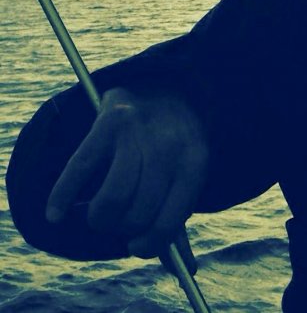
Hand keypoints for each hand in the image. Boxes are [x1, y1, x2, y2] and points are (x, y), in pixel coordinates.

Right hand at [45, 86, 208, 258]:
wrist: (163, 89)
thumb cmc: (172, 149)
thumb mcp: (185, 178)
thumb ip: (177, 221)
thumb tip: (184, 270)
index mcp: (196, 162)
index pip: (170, 220)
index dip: (151, 243)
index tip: (137, 247)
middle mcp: (171, 146)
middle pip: (138, 212)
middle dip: (123, 229)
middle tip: (119, 223)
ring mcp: (140, 132)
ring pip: (111, 198)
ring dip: (99, 218)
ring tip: (99, 215)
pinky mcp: (109, 121)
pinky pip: (80, 168)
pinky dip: (63, 196)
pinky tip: (58, 213)